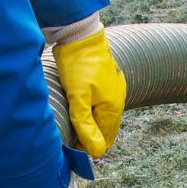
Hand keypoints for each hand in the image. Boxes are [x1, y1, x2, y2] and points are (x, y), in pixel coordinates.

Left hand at [50, 21, 126, 159]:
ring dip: (90, 125)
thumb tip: (96, 153)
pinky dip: (91, 112)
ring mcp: (112, 89)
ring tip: (73, 128)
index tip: (71, 148)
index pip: (105, 140)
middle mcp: (116, 100)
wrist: (80, 34)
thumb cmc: (78, 66)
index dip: (89, 147)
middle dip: (90, 138)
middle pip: (105, 129)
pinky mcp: (105, 80)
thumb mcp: (79, 98)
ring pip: (102, 116)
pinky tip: (81, 110)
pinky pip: (100, 104)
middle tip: (70, 141)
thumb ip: (86, 125)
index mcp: (112, 108)